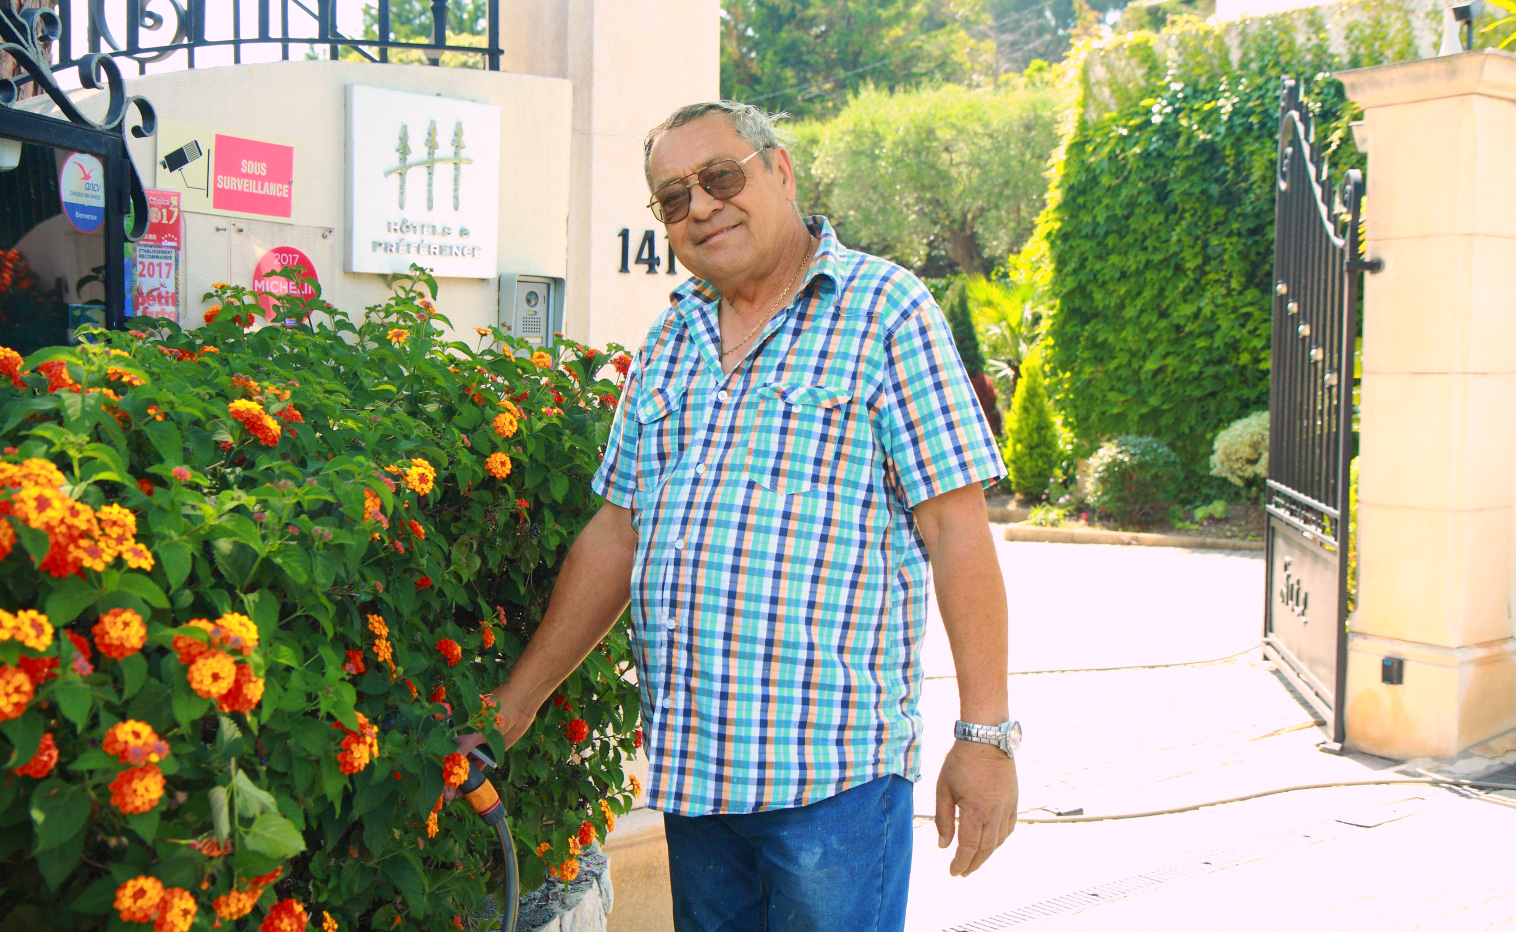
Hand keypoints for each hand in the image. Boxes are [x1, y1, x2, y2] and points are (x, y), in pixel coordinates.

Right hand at [443, 691, 533, 800]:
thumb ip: (463, 749)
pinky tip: (466, 789)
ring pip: (465, 765)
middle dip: (449, 778)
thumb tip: (449, 767)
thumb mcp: (478, 731)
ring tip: (453, 796)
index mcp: (456, 728)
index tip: (436, 784)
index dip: (439, 767)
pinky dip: (473, 777)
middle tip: (445, 796)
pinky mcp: (488, 751)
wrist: (521, 705)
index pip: (443, 751)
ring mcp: (476, 745)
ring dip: (461, 780)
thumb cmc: (497, 711)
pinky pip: (478, 766)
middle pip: (454, 760)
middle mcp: (464, 737)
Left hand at [935, 740, 1018, 876]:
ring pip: (999, 841)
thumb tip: (943, 846)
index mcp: (976, 811)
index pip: (969, 847)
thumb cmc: (961, 762)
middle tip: (962, 873)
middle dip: (973, 864)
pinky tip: (990, 842)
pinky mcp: (1014, 801)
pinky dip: (999, 840)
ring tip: (974, 860)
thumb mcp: (944, 789)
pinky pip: (1009, 829)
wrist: (987, 739)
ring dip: (986, 854)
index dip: (961, 863)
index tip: (953, 872)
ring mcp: (1007, 808)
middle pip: (985, 849)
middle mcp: (995, 814)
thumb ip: (943, 819)